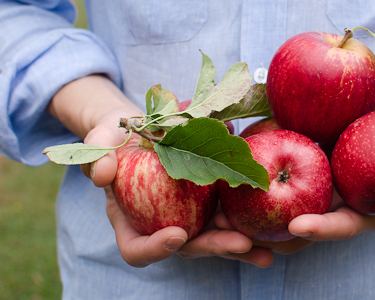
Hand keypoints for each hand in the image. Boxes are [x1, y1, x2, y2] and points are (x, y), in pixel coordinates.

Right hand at [48, 75, 272, 267]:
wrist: (144, 126)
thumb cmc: (117, 136)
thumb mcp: (100, 140)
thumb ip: (96, 154)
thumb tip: (101, 175)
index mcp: (130, 222)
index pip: (137, 249)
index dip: (155, 249)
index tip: (177, 234)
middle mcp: (163, 225)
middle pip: (189, 247)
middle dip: (216, 247)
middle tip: (242, 244)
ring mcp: (190, 215)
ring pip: (216, 236)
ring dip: (243, 245)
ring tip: (268, 251)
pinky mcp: (212, 202)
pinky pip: (232, 214)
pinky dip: (253, 219)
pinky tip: (276, 221)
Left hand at [226, 109, 374, 255]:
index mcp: (369, 212)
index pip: (344, 226)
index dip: (323, 229)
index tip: (296, 226)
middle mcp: (341, 205)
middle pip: (302, 225)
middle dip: (270, 232)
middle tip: (236, 233)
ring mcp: (323, 187)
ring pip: (284, 204)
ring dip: (253, 210)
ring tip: (219, 210)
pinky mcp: (312, 165)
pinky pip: (282, 171)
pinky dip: (259, 171)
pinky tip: (234, 164)